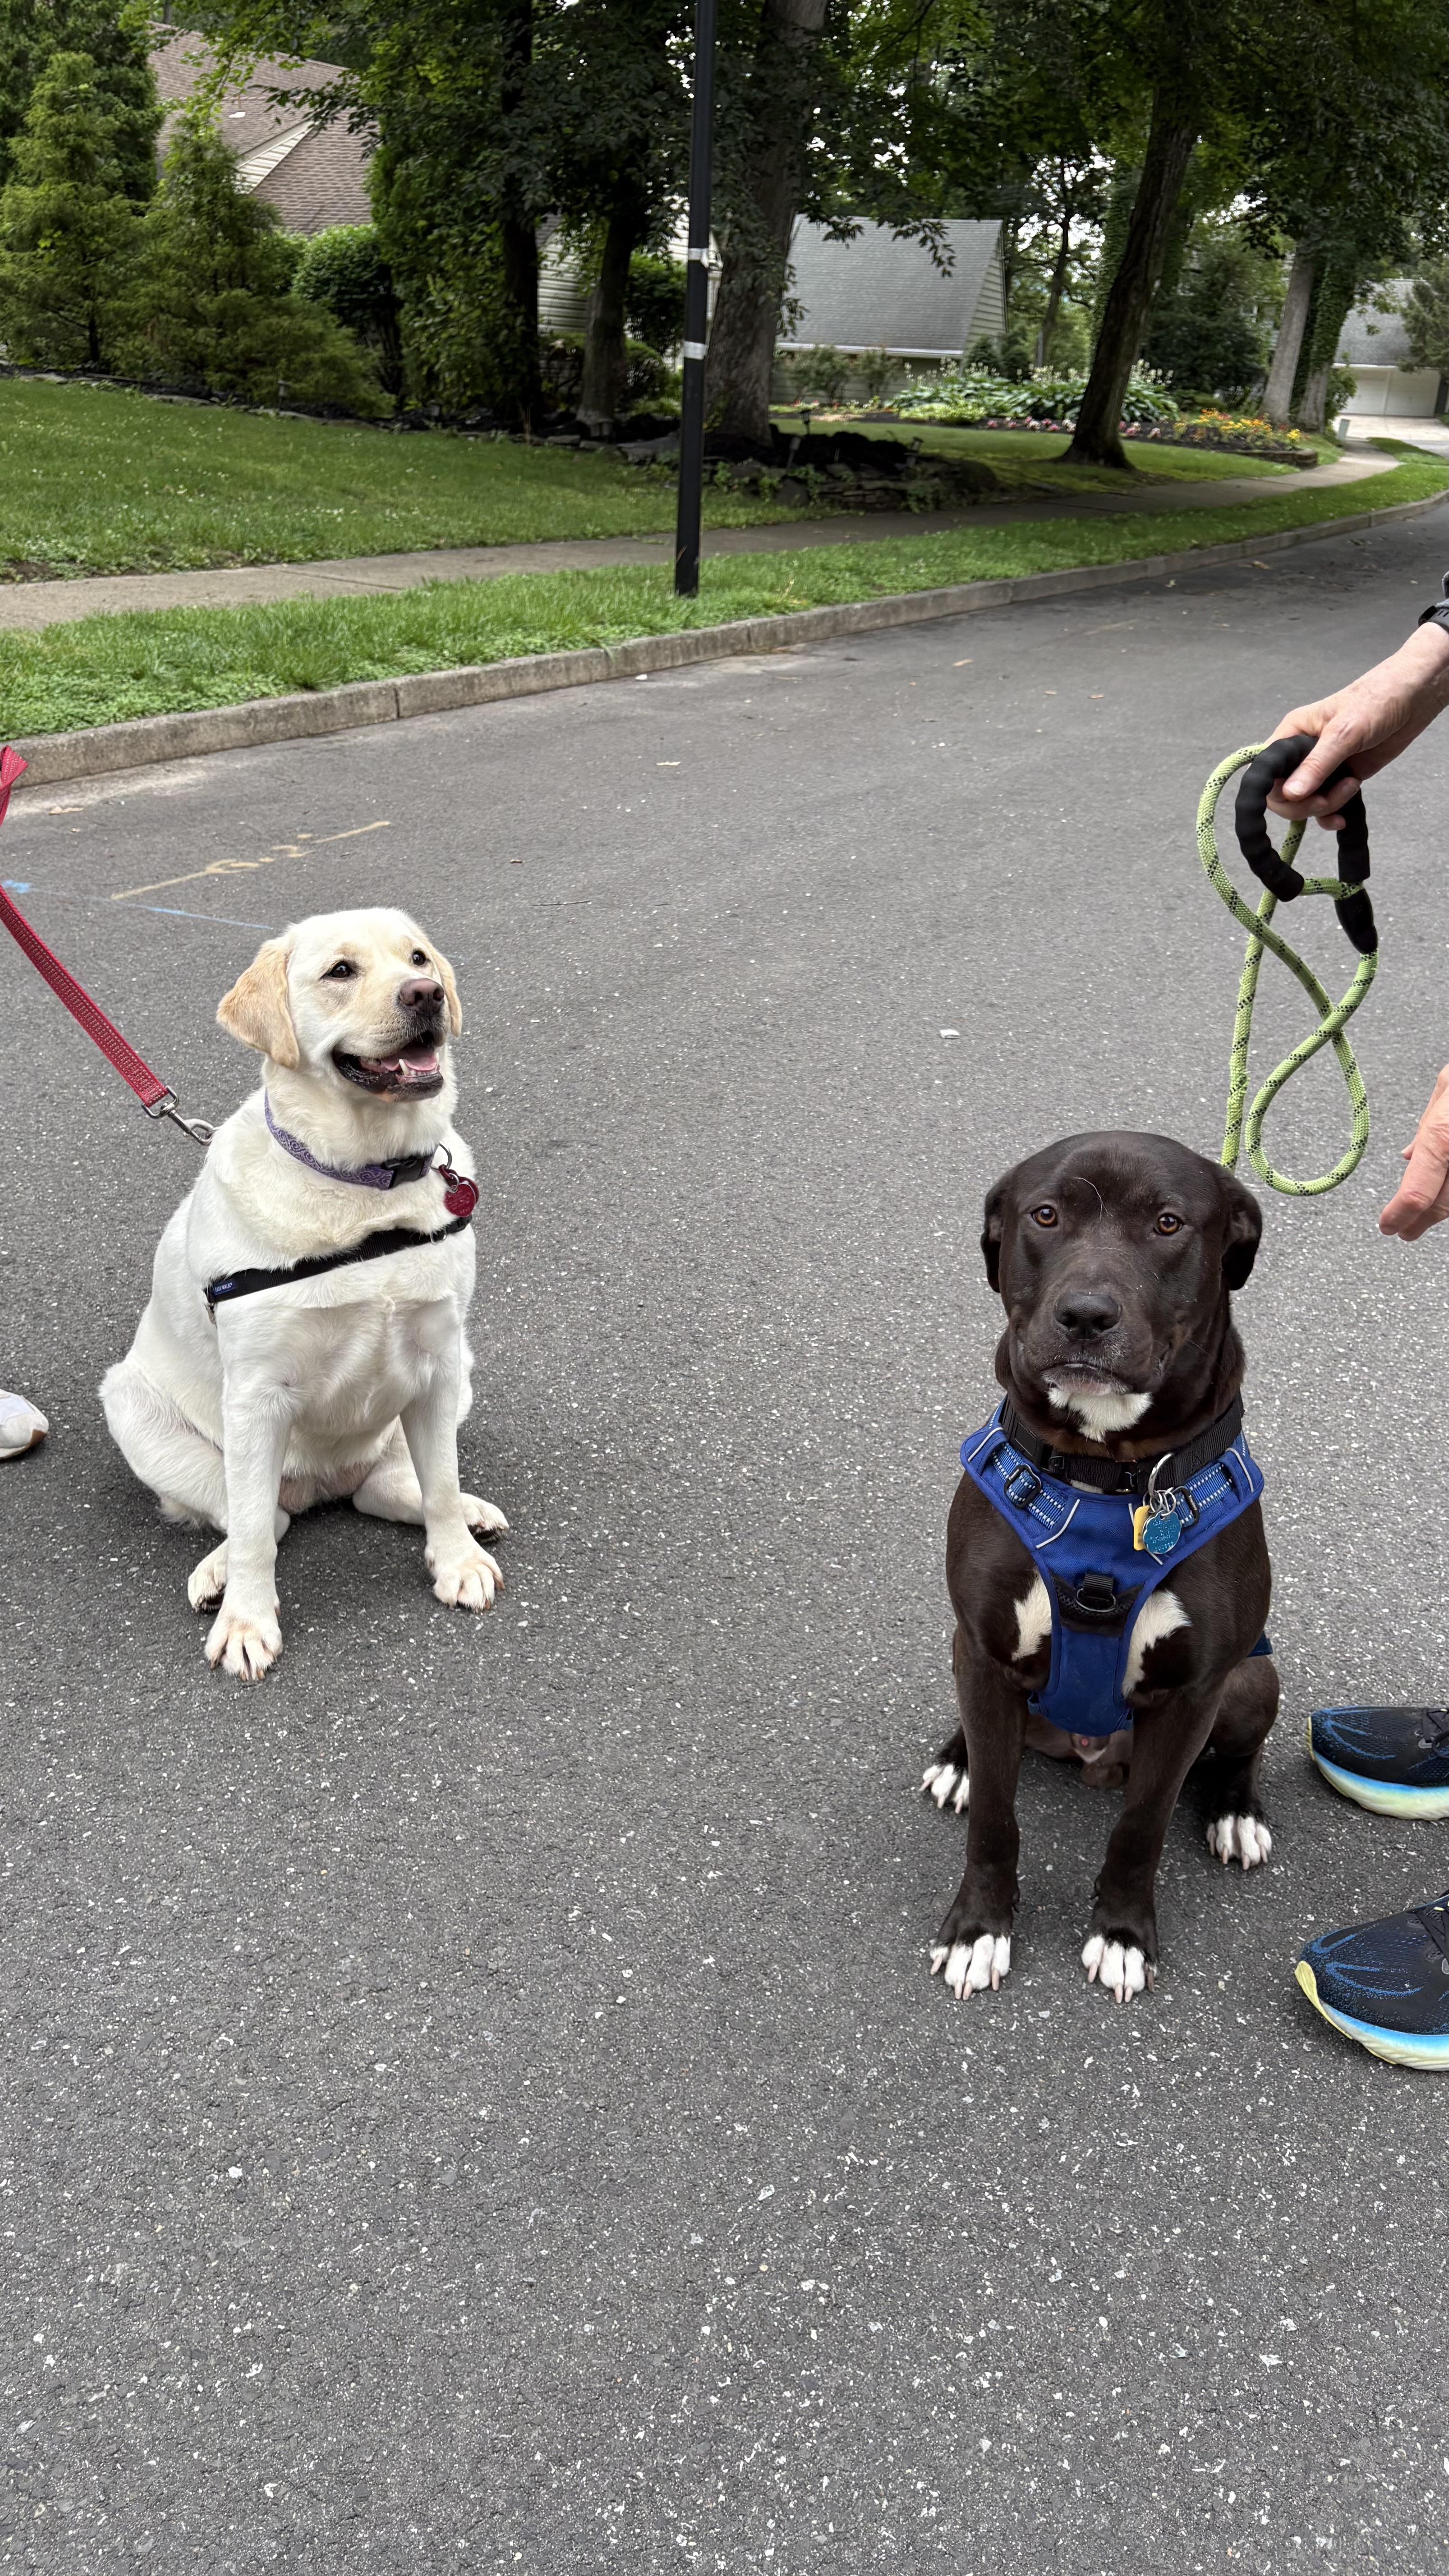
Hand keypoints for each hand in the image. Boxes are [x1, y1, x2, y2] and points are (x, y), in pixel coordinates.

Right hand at [1266, 623, 1448, 830]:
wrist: (1413, 699)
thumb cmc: (1376, 701)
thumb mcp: (1344, 732)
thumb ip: (1317, 764)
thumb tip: (1290, 795)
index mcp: (1292, 734)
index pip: (1267, 772)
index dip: (1276, 790)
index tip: (1298, 796)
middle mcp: (1301, 753)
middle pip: (1283, 794)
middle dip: (1303, 804)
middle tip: (1326, 800)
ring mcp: (1321, 768)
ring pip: (1305, 803)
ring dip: (1324, 808)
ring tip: (1350, 789)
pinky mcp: (1340, 779)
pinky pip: (1325, 807)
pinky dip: (1330, 816)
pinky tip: (1343, 817)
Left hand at [1380, 1066, 1448, 1239]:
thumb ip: (1429, 1123)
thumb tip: (1409, 1156)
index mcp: (1444, 1135)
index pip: (1417, 1192)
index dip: (1400, 1214)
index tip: (1389, 1225)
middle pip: (1444, 1205)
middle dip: (1420, 1220)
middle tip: (1404, 1229)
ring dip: (1444, 1210)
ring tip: (1425, 1216)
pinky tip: (1447, 1193)